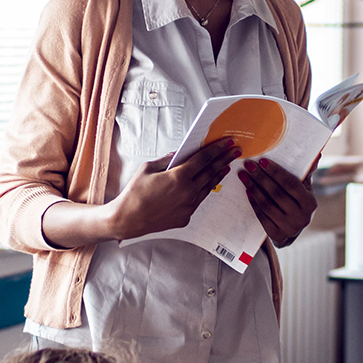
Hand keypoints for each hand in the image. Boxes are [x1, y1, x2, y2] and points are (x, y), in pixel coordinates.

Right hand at [106, 139, 240, 240]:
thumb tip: (180, 154)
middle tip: (234, 151)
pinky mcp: (185, 217)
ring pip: (208, 187)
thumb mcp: (149, 168)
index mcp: (179, 177)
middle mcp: (188, 192)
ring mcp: (188, 207)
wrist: (128, 219)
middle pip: (211, 172)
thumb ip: (168, 160)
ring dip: (217, 175)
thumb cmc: (135, 193)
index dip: (217, 149)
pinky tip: (206, 184)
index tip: (227, 143)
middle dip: (224, 160)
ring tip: (224, 166)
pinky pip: (198, 201)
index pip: (203, 159)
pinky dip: (203, 190)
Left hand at [239, 157, 316, 247]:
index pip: (291, 184)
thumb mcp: (304, 188)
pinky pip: (262, 217)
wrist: (293, 229)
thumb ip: (306, 172)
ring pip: (267, 205)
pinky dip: (254, 203)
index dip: (276, 172)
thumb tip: (317, 154)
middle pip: (277, 194)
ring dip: (254, 189)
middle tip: (249, 165)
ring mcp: (289, 228)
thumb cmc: (297, 202)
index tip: (262, 161)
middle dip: (261, 177)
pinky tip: (247, 191)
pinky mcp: (277, 236)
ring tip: (244, 176)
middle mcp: (302, 217)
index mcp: (310, 203)